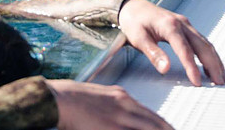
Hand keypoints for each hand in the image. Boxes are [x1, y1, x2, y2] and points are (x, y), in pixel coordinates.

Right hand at [48, 79, 172, 129]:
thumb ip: (118, 106)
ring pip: (148, 129)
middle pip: (155, 125)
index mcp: (123, 98)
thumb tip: (129, 114)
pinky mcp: (111, 128)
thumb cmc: (75, 99)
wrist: (60, 98)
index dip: (165, 127)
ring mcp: (119, 118)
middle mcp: (125, 106)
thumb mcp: (103, 98)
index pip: (152, 117)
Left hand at [117, 0, 224, 85]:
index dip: (192, 67)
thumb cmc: (134, 22)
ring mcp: (186, 25)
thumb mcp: (138, 39)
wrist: (133, 6)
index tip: (198, 83)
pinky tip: (212, 66)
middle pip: (202, 46)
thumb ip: (153, 54)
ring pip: (206, 43)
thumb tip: (166, 69)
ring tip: (222, 78)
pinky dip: (209, 55)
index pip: (185, 50)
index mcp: (170, 26)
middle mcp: (182, 24)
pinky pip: (202, 41)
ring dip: (215, 61)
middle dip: (213, 65)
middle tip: (220, 84)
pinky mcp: (186, 27)